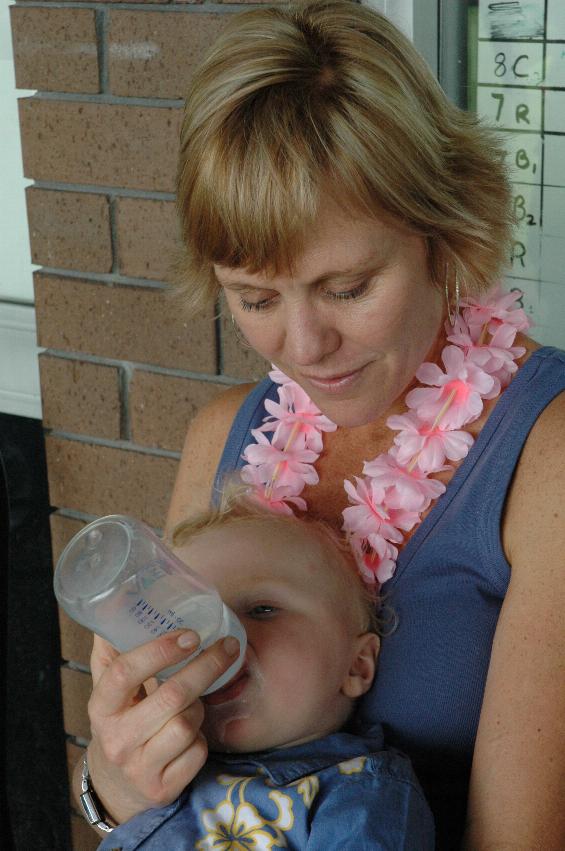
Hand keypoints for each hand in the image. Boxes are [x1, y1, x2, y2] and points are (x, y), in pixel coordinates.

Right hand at [85, 630, 239, 823]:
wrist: (117, 785)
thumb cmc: (121, 720)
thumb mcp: (110, 687)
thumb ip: (115, 647)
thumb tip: (121, 599)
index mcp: (101, 706)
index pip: (124, 673)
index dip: (158, 651)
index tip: (190, 634)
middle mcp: (116, 739)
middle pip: (170, 696)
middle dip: (206, 667)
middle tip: (228, 646)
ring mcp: (139, 767)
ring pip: (186, 724)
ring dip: (199, 707)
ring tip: (193, 703)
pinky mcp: (162, 788)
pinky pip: (197, 753)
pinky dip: (201, 740)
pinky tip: (191, 735)